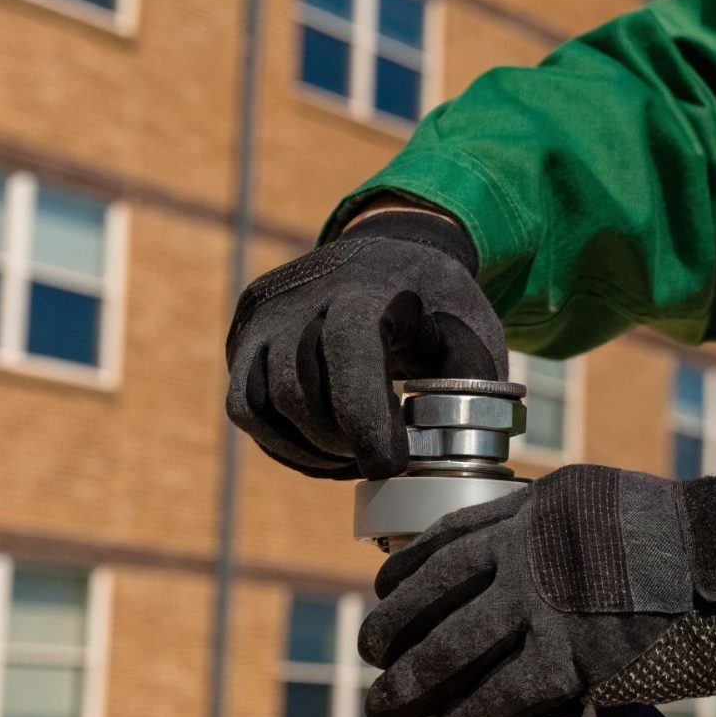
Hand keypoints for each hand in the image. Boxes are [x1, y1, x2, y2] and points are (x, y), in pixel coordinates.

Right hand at [224, 209, 504, 478]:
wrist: (388, 253)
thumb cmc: (435, 303)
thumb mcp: (472, 327)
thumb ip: (470, 379)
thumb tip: (450, 442)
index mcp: (366, 287)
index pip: (347, 348)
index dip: (364, 417)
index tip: (390, 464)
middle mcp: (301, 295)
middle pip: (300, 389)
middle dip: (340, 441)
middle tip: (380, 460)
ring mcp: (263, 315)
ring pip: (263, 404)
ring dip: (309, 448)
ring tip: (354, 455)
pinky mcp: (243, 337)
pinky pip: (245, 405)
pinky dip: (281, 442)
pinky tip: (323, 451)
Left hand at [357, 466, 715, 716]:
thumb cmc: (704, 545)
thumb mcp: (615, 506)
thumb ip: (563, 531)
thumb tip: (528, 565)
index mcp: (540, 506)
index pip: (447, 536)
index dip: (406, 571)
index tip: (386, 592)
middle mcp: (530, 548)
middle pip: (431, 593)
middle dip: (390, 630)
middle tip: (371, 655)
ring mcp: (547, 604)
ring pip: (449, 649)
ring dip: (408, 683)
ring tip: (386, 706)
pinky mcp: (573, 659)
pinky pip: (499, 696)